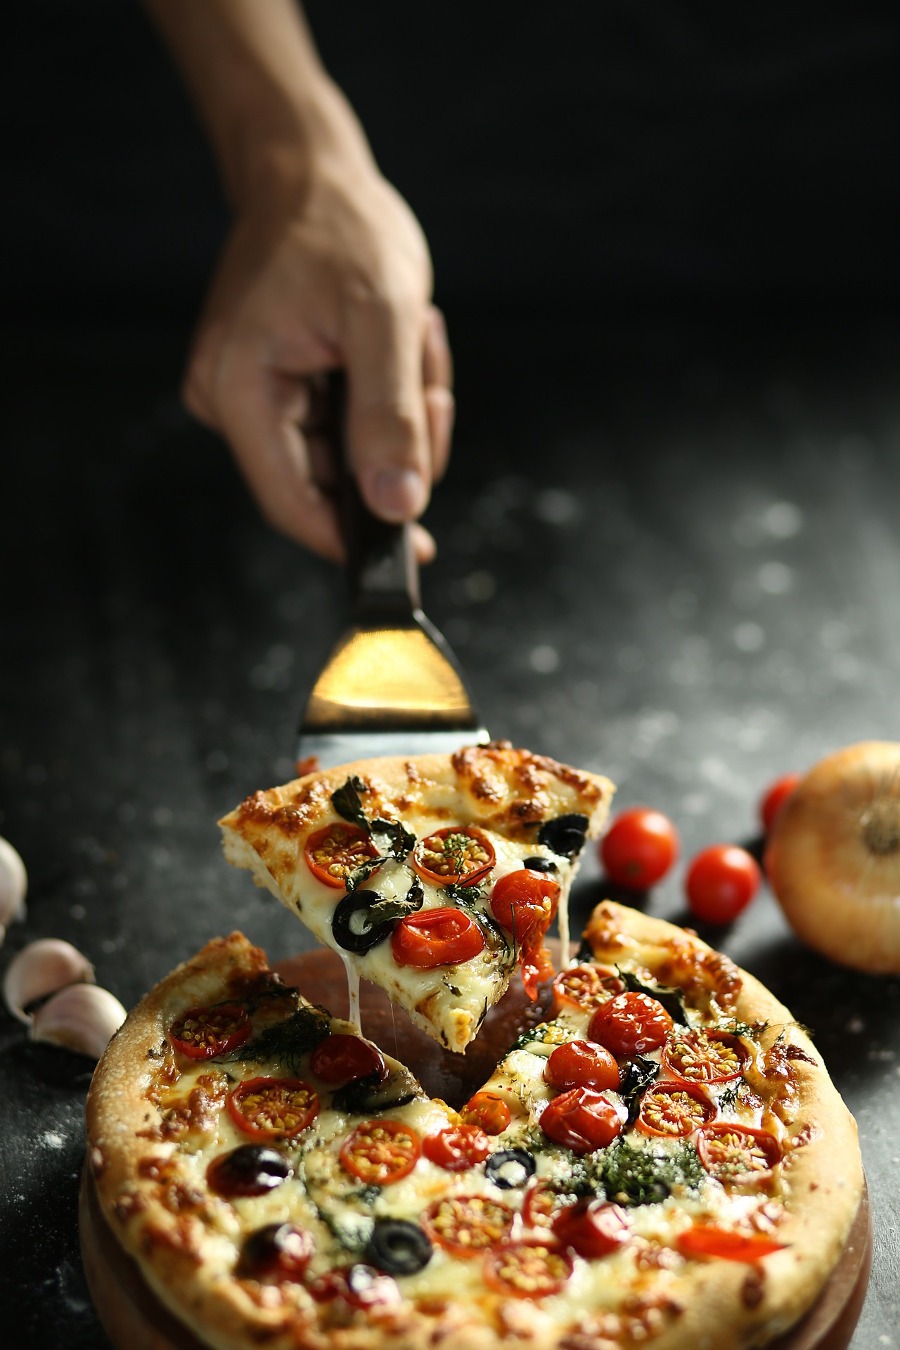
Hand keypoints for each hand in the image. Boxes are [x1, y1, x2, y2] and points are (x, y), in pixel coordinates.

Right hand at [182, 162, 452, 561]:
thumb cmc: (340, 228)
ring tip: (412, 345)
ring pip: (349, 456)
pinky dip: (387, 396)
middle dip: (397, 443)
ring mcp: (255, 397)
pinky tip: (398, 347)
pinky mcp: (280, 390)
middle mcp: (234, 401)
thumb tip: (396, 507)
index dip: (352, 537)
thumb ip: (389, 417)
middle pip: (330, 481)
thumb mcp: (383, 317)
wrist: (313, 177)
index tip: (412, 550)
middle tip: (427, 384)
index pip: (292, 502)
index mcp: (240, 386)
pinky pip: (348, 426)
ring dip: (400, 413)